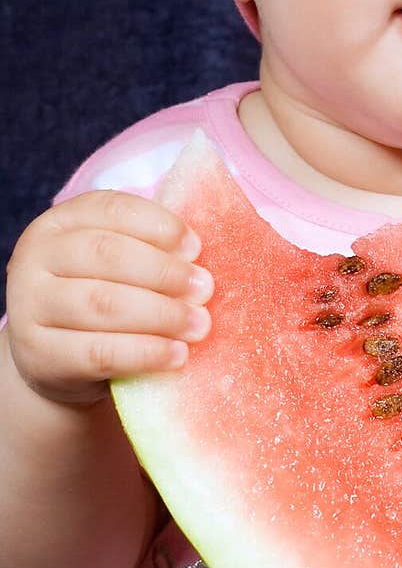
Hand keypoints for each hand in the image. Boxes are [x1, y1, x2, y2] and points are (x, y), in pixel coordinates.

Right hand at [5, 190, 213, 405]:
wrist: (55, 359)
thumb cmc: (99, 295)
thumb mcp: (115, 264)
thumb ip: (149, 249)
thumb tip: (199, 256)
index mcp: (59, 222)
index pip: (111, 209)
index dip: (159, 225)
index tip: (195, 247)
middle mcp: (36, 258)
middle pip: (108, 254)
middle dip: (165, 272)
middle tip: (205, 289)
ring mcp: (30, 307)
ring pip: (104, 303)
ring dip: (162, 314)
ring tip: (198, 324)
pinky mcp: (39, 355)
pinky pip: (99, 353)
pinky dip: (145, 353)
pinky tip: (176, 355)